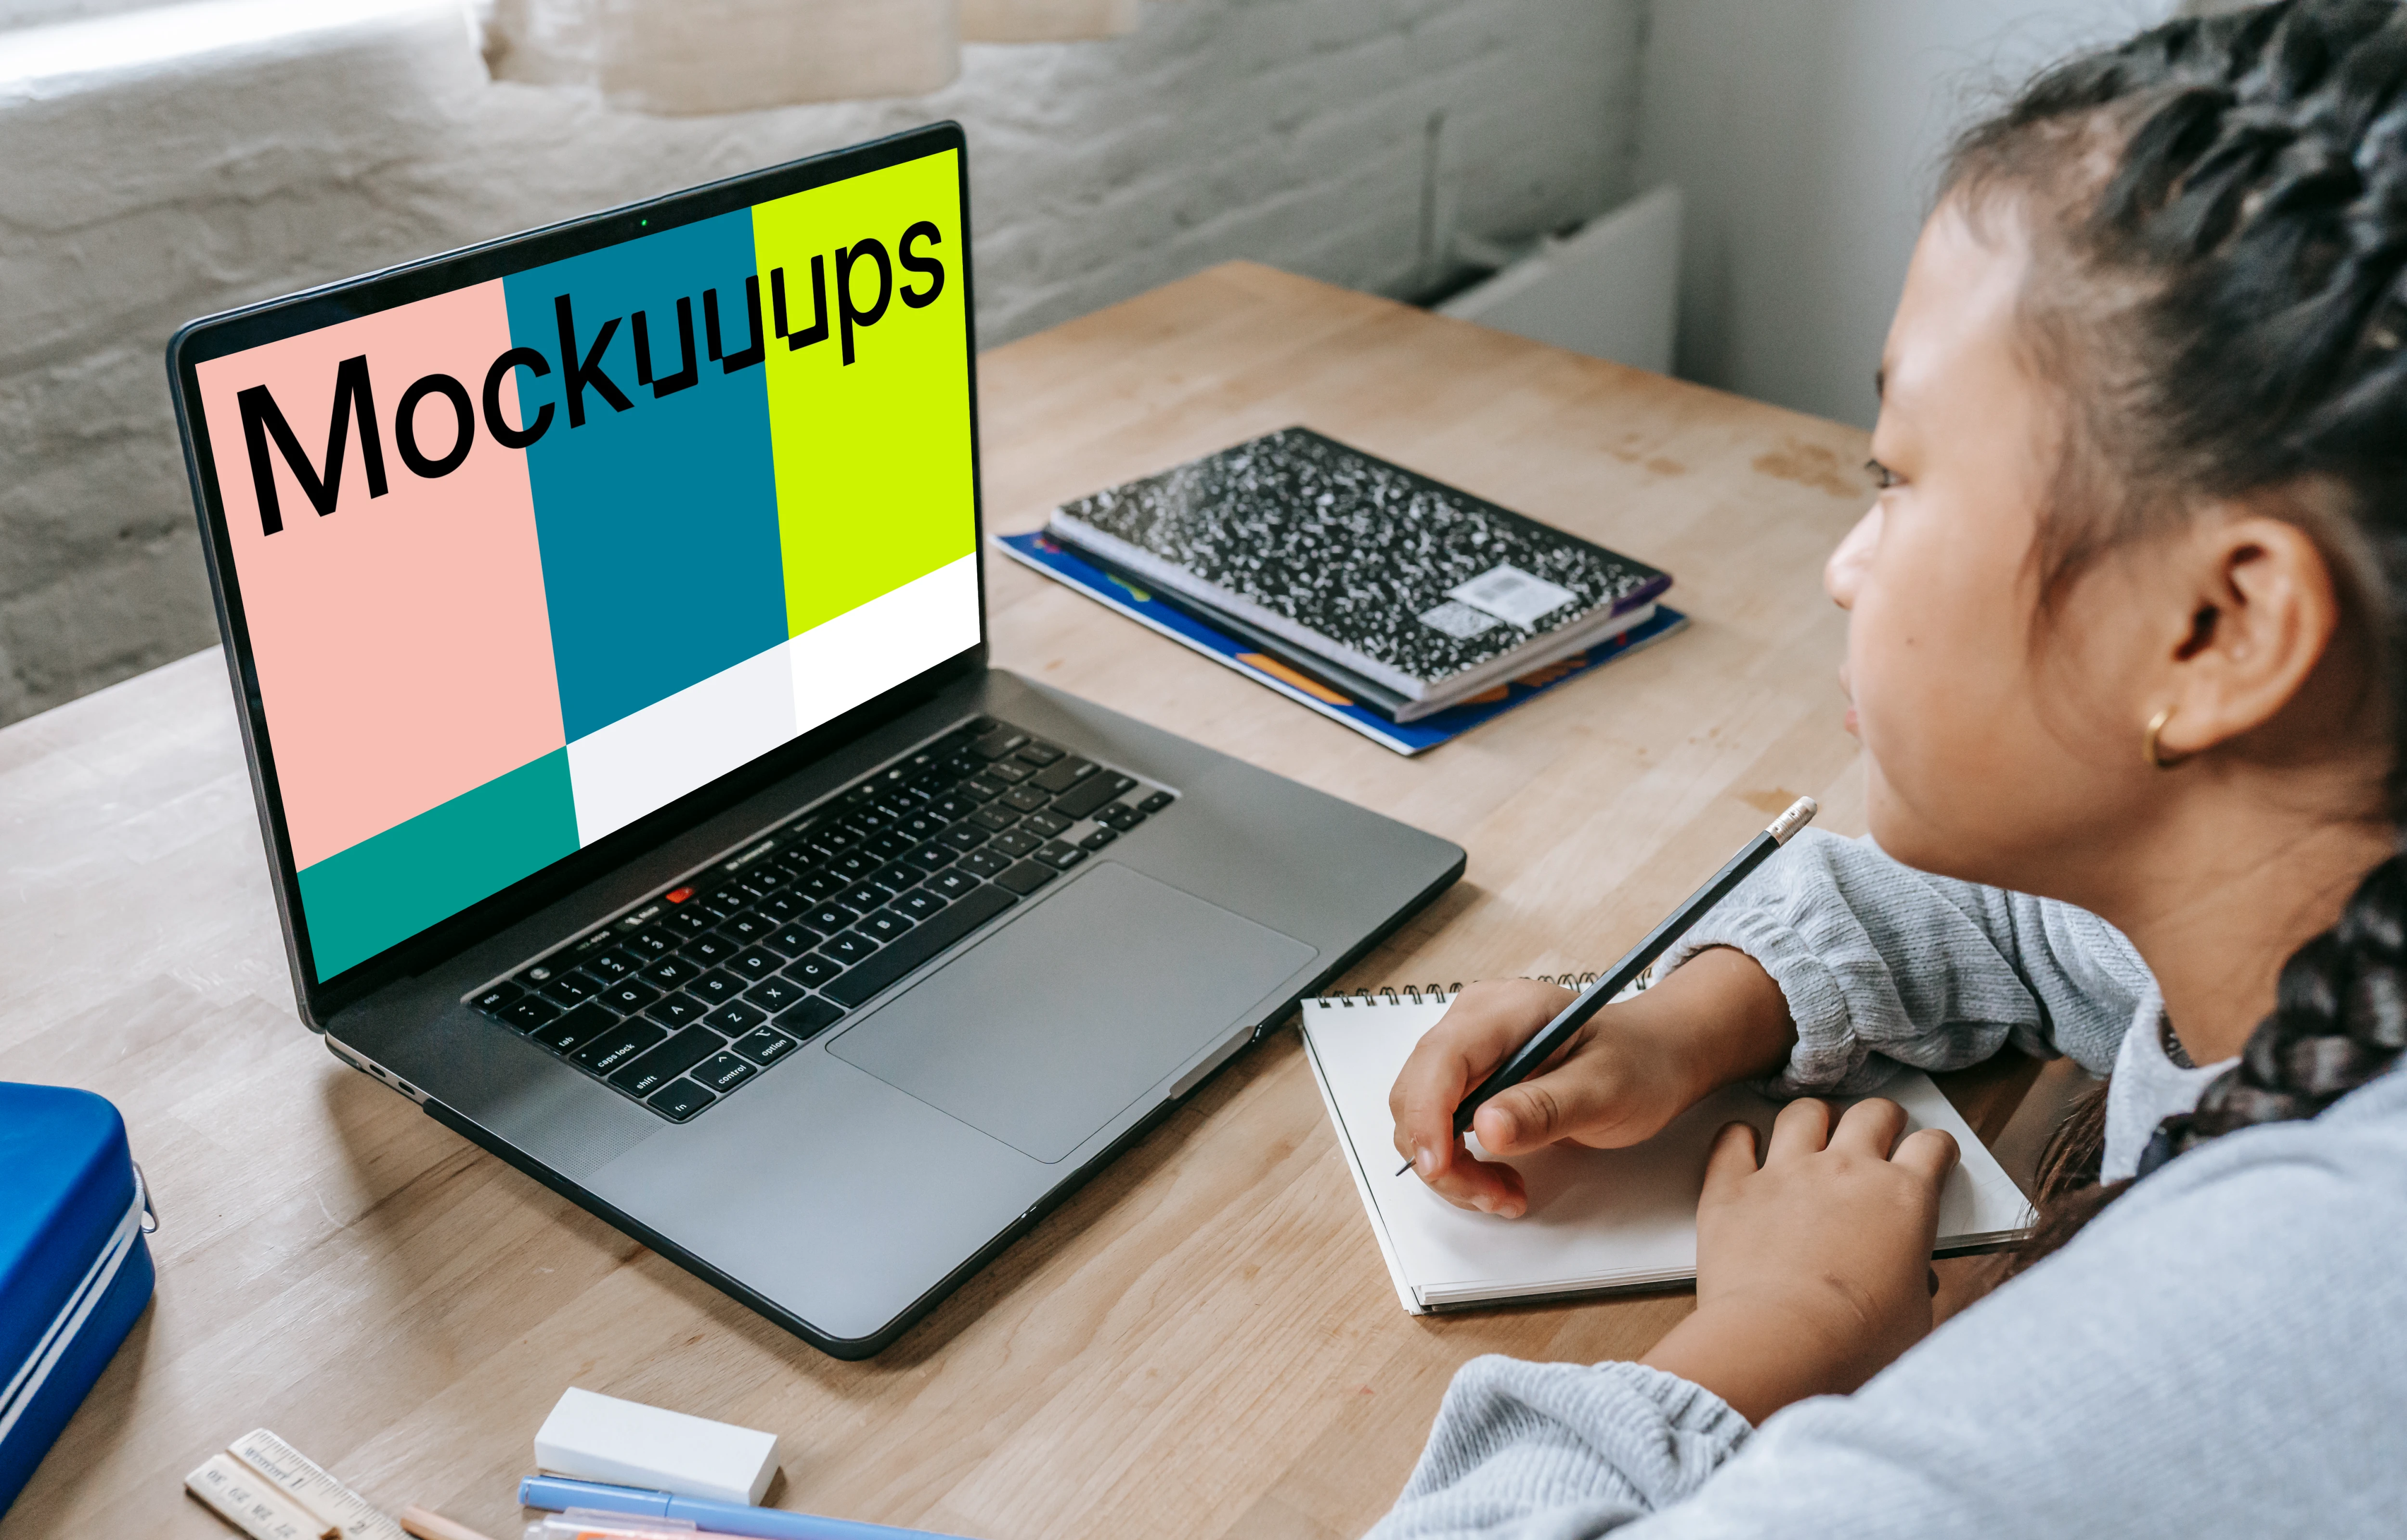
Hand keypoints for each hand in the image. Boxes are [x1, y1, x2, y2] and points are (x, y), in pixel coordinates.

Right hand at [1388, 949, 1795, 1217]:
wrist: (1654, 1058)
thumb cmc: (1640, 1063)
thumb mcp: (1606, 1089)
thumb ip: (1546, 1108)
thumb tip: (1485, 1127)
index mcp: (1508, 1010)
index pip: (1441, 1058)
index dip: (1427, 1116)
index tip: (1439, 1168)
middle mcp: (1473, 1022)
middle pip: (1417, 1092)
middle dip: (1442, 1156)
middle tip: (1494, 1195)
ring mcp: (1466, 1050)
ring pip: (1419, 1116)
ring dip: (1451, 1168)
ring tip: (1505, 1193)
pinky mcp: (1467, 1080)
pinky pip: (1437, 1127)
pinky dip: (1459, 1165)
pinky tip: (1499, 1179)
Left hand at [1641, 1097, 1958, 1423]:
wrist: (1783, 1347)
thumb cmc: (1856, 1345)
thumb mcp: (1915, 1317)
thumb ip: (1915, 1281)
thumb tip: (1911, 1279)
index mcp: (1903, 1199)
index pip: (1932, 1146)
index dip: (1935, 1148)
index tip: (1930, 1155)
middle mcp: (1847, 1171)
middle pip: (1872, 1114)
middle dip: (1880, 1120)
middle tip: (1877, 1134)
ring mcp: (1786, 1173)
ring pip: (1803, 1113)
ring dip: (1813, 1120)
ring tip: (1812, 1134)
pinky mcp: (1732, 1188)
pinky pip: (1733, 1138)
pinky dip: (1738, 1138)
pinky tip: (1744, 1148)